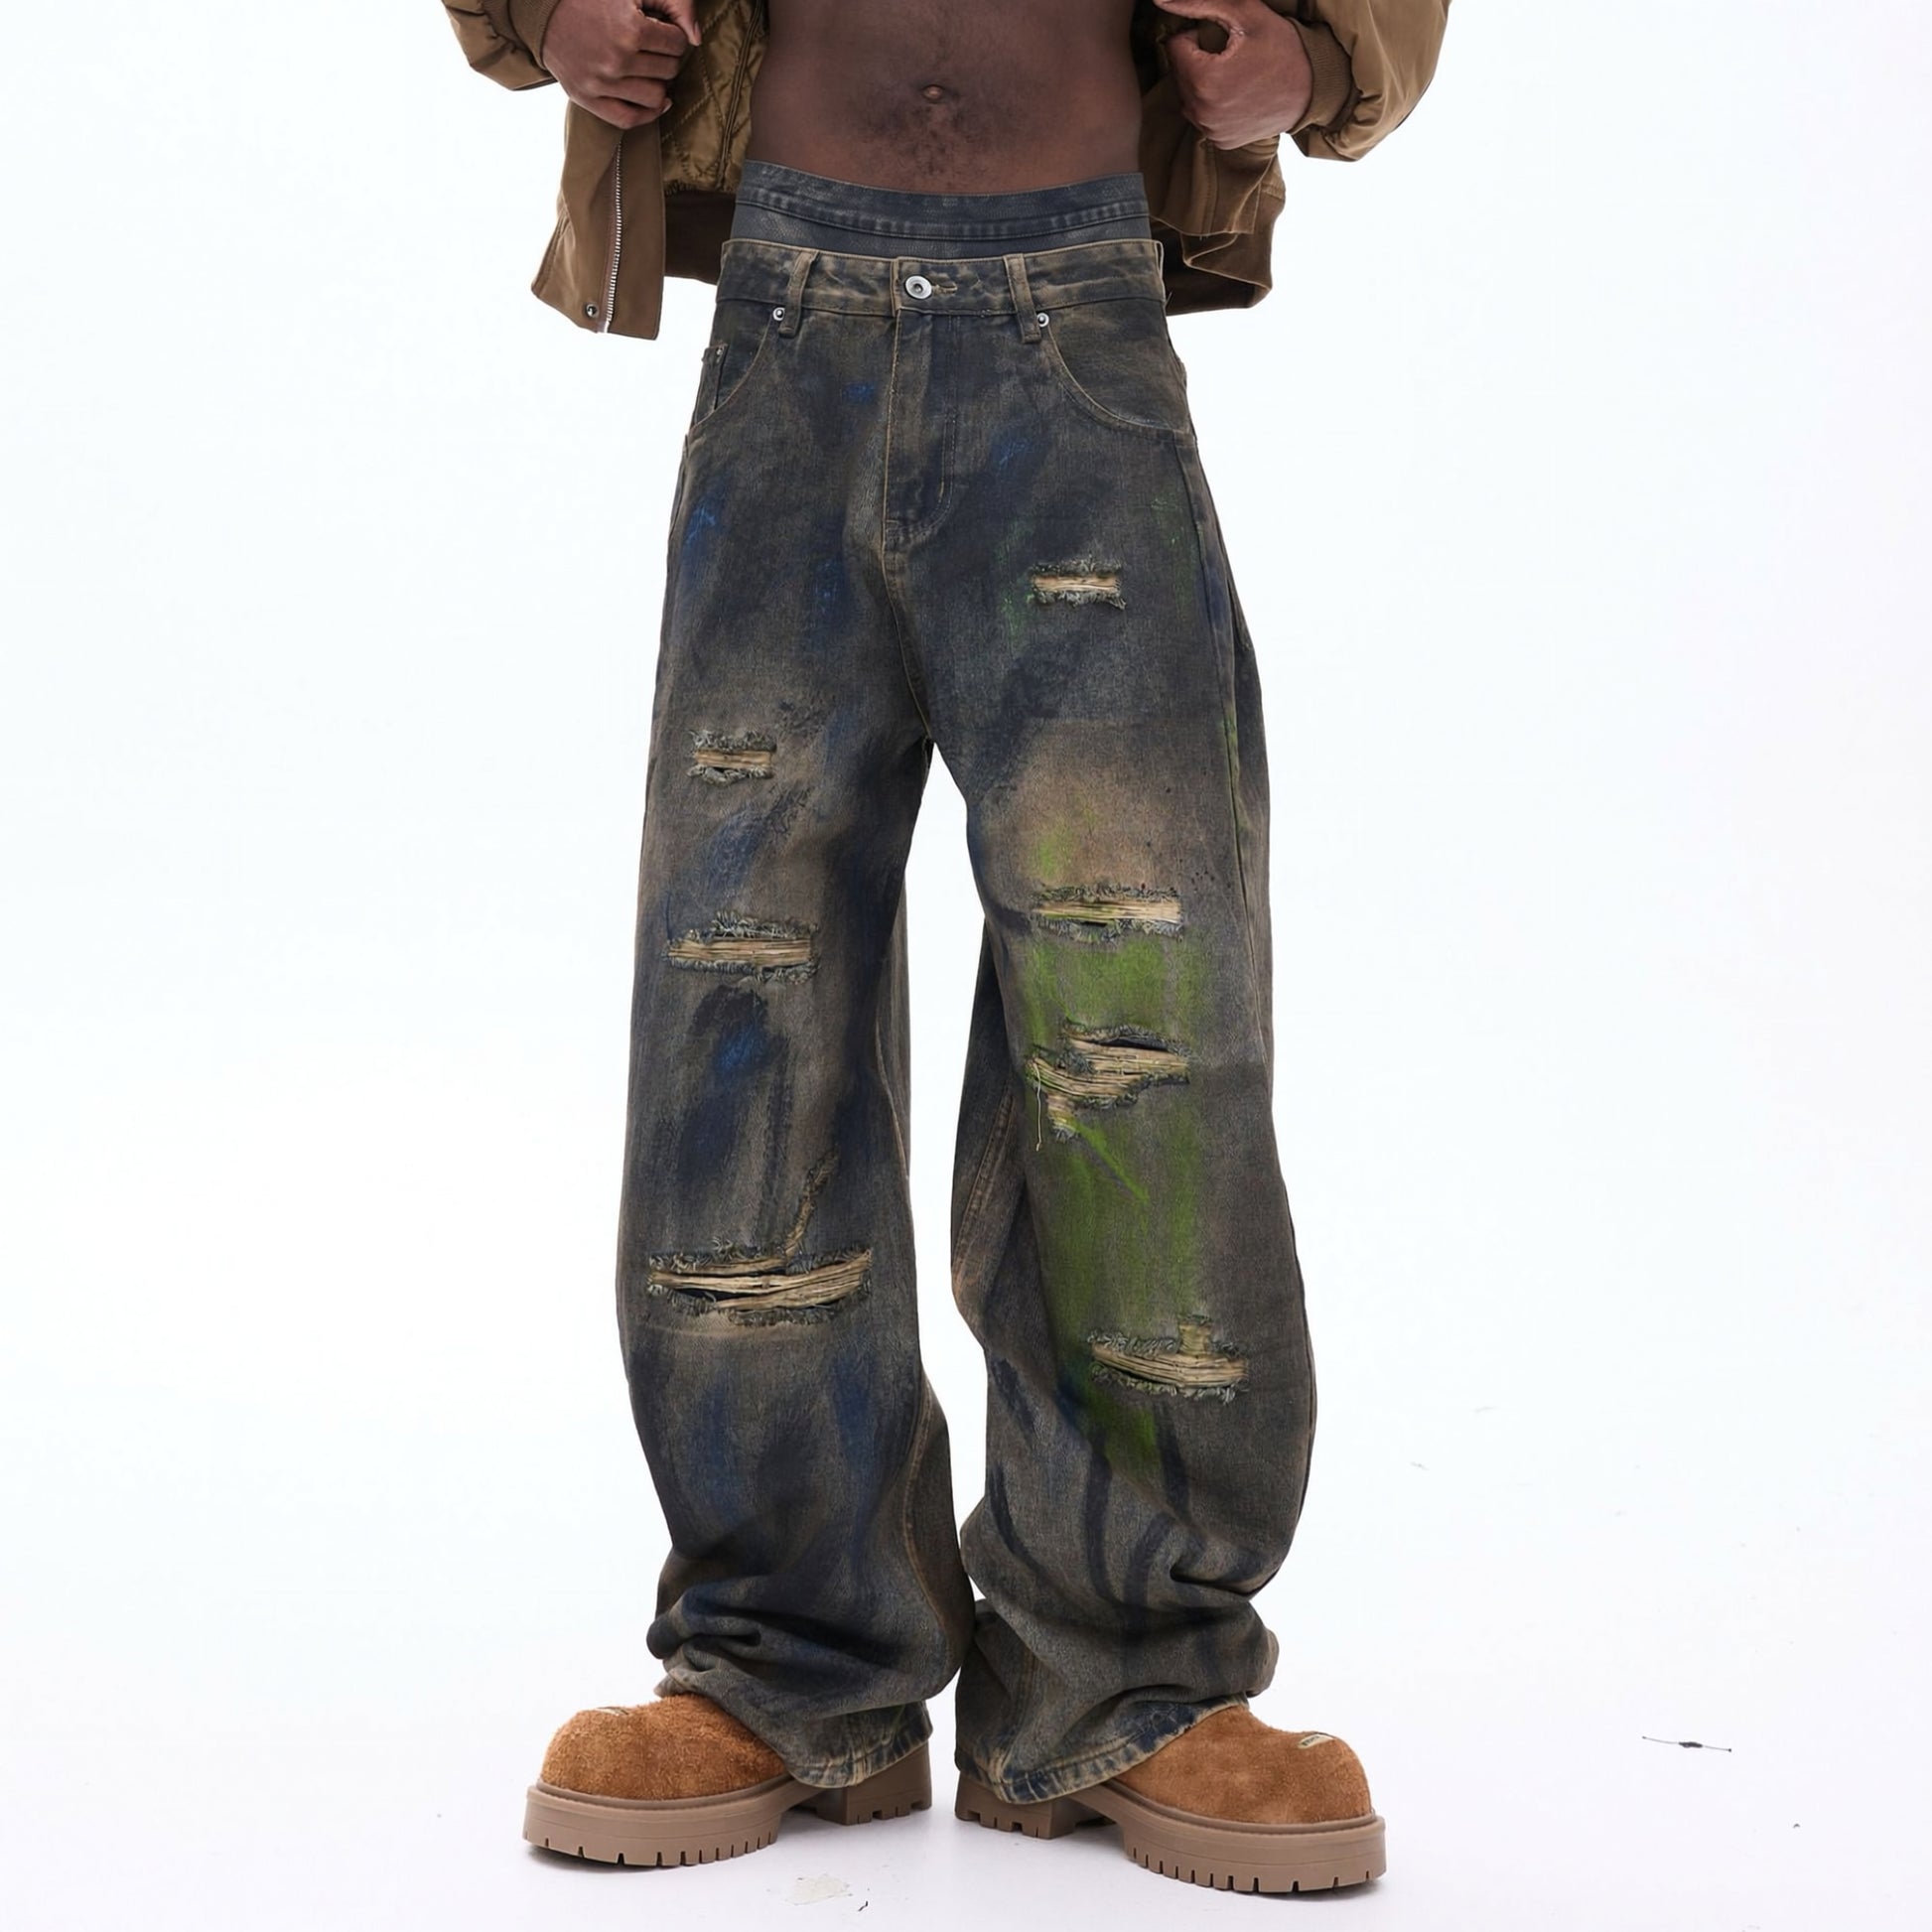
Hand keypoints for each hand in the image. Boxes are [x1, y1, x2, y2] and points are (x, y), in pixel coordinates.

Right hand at [542, 0, 700, 129]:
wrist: (545, 13)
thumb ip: (672, 1)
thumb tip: (696, 38)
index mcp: (630, 29)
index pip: (677, 44)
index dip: (674, 36)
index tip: (663, 31)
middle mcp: (617, 60)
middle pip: (669, 71)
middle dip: (667, 57)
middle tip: (654, 48)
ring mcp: (602, 83)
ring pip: (656, 97)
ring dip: (659, 83)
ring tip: (650, 70)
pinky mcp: (589, 99)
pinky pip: (630, 120)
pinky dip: (649, 114)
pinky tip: (657, 102)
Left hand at [1150, 0, 1312, 148]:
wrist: (1312, 90)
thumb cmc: (1281, 47)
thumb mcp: (1244, 15)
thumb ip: (1198, 4)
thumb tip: (1159, 0)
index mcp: (1204, 79)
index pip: (1176, 46)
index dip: (1197, 36)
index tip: (1222, 39)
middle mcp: (1202, 112)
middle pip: (1179, 73)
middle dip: (1198, 60)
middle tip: (1231, 57)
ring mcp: (1211, 131)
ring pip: (1188, 96)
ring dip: (1202, 83)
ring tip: (1234, 76)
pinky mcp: (1220, 141)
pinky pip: (1203, 117)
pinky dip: (1213, 104)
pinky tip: (1237, 95)